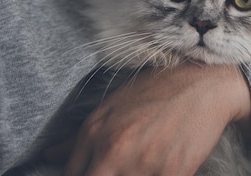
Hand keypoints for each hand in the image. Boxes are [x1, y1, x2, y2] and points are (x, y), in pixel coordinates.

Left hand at [43, 63, 250, 175]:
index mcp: (94, 134)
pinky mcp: (174, 173)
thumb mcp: (110, 107)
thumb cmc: (154, 92)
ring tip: (140, 166)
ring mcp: (144, 164)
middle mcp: (114, 150)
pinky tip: (158, 167)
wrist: (202, 84)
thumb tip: (48, 156)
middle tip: (116, 170)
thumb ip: (76, 139)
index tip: (94, 172)